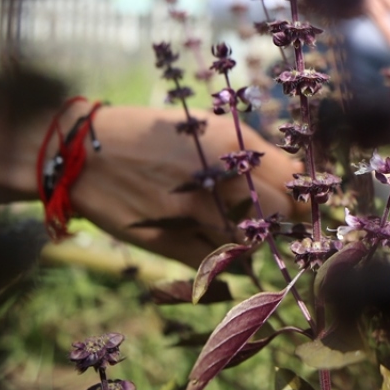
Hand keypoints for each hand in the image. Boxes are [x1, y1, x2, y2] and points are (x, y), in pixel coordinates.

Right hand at [70, 106, 303, 266]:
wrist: (84, 155)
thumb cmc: (150, 134)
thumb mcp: (203, 125)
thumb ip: (248, 149)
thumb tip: (291, 175)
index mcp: (229, 143)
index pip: (292, 177)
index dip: (304, 193)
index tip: (305, 200)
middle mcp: (217, 179)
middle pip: (279, 214)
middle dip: (286, 220)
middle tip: (283, 222)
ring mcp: (194, 215)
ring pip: (249, 243)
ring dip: (255, 243)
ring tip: (248, 235)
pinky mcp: (170, 243)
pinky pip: (215, 264)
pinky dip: (224, 261)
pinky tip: (219, 249)